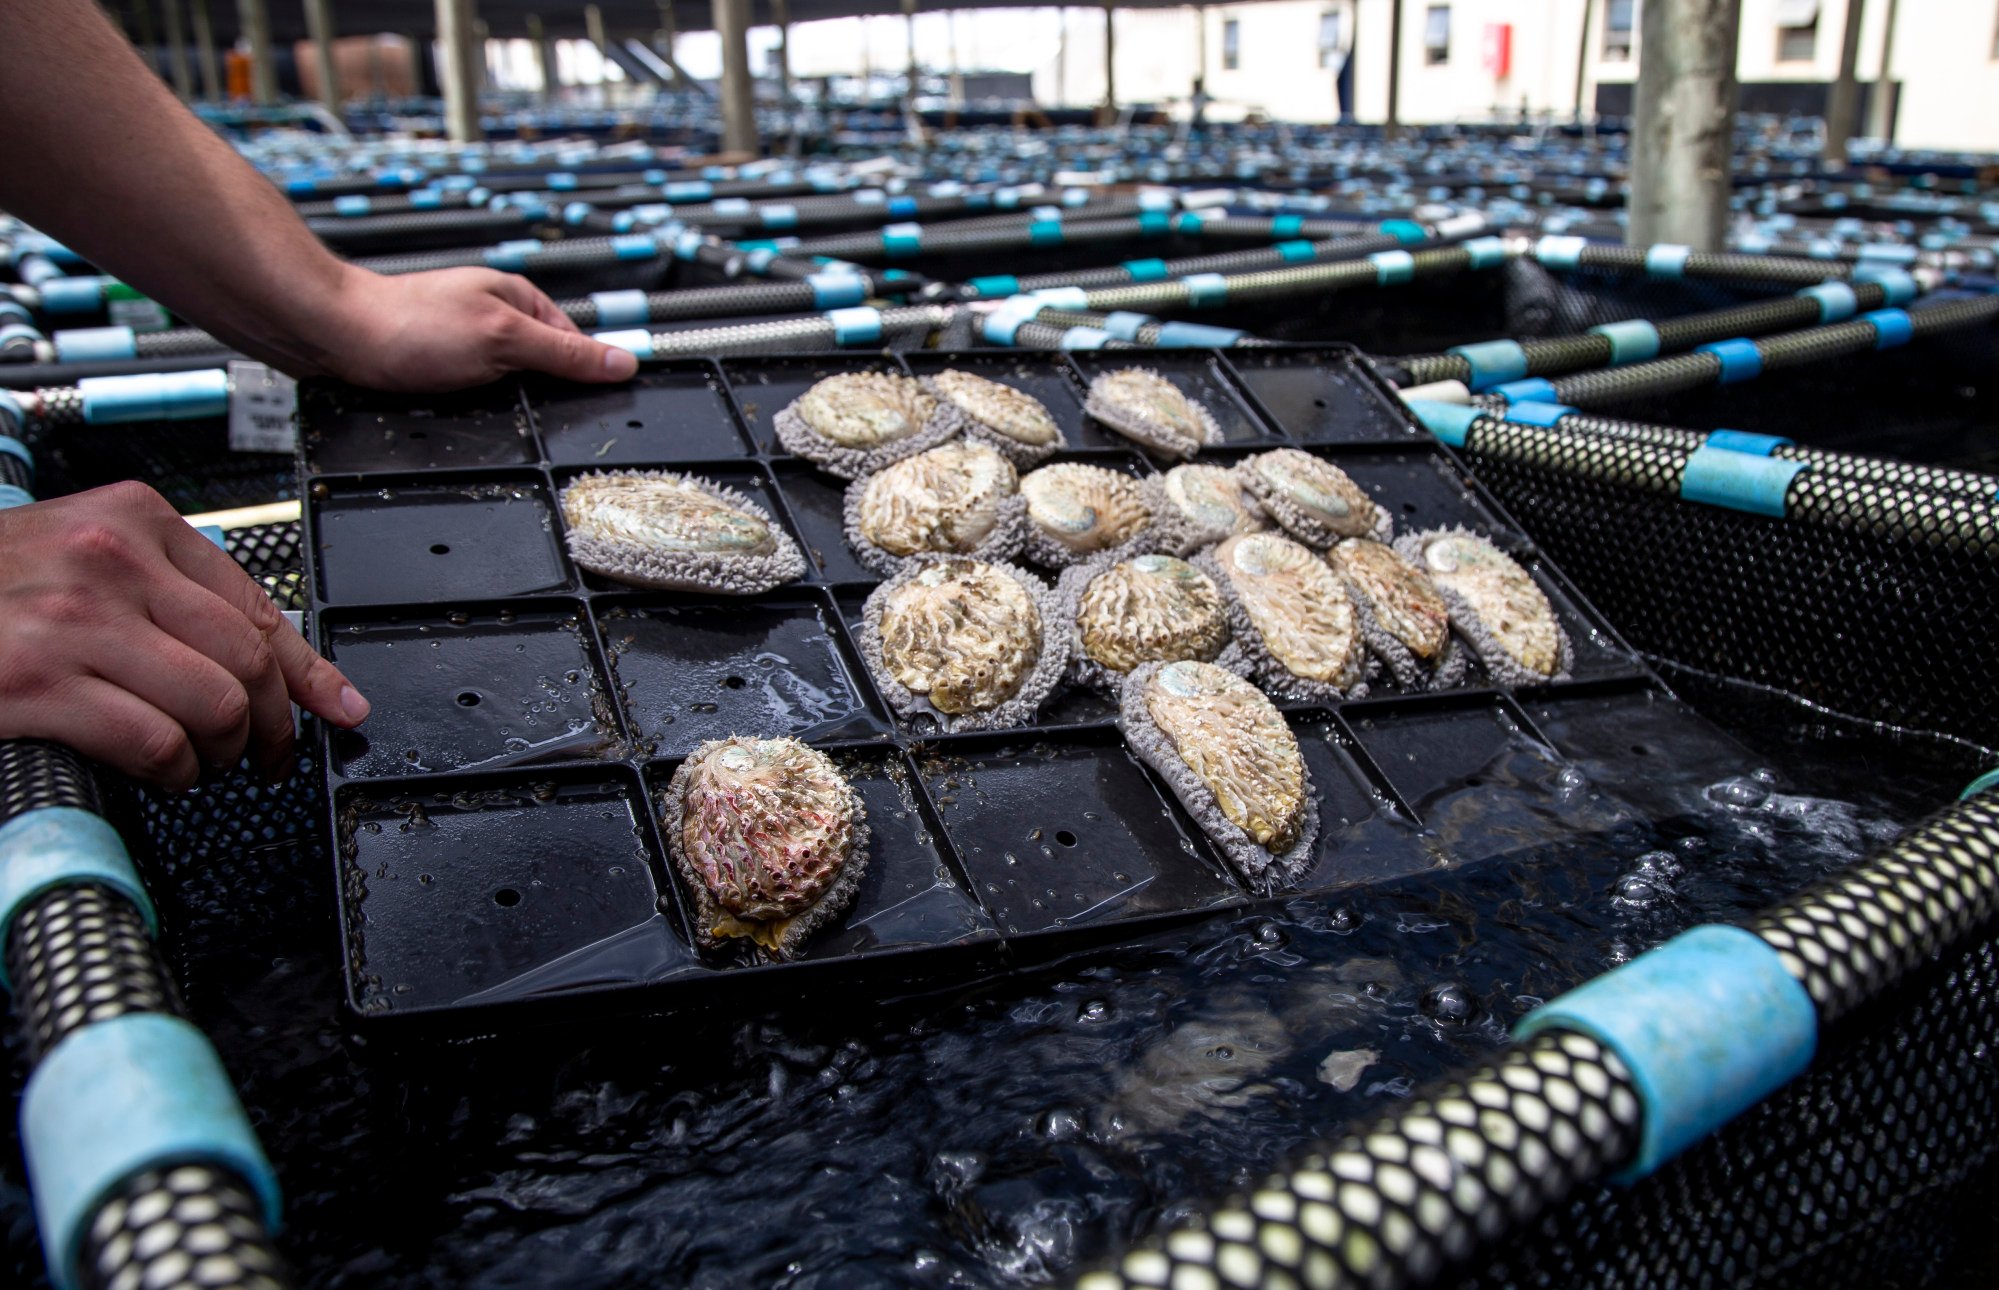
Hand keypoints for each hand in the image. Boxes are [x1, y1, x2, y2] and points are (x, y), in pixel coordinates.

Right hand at [0, 482, 368, 789]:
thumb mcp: (82, 557)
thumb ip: (170, 594)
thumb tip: (274, 661)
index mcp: (134, 521)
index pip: (260, 604)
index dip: (310, 673)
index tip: (337, 708)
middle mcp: (111, 561)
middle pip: (249, 660)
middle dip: (271, 726)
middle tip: (263, 757)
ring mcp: (73, 620)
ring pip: (215, 705)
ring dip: (223, 754)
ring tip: (205, 766)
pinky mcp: (35, 681)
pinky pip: (157, 742)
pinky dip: (177, 773)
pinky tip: (163, 773)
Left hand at [317, 265, 639, 392]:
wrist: (333, 336)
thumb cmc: (407, 325)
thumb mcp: (504, 340)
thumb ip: (564, 353)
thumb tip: (621, 361)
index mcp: (519, 300)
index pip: (575, 344)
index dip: (584, 376)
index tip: (595, 406)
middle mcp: (494, 317)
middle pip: (543, 368)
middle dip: (538, 394)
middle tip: (526, 410)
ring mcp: (466, 341)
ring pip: (507, 385)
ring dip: (501, 404)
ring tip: (482, 406)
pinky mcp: (438, 363)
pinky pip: (474, 393)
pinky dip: (471, 406)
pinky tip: (458, 410)